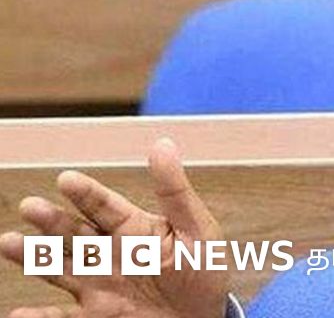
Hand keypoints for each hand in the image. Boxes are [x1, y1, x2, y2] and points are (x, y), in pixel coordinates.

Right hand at [0, 138, 228, 317]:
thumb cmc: (203, 270)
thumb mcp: (198, 230)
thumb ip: (176, 192)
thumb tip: (164, 143)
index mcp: (134, 228)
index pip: (105, 206)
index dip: (87, 192)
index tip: (66, 179)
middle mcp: (110, 253)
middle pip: (74, 233)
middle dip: (52, 220)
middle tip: (30, 206)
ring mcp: (99, 284)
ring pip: (59, 267)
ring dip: (34, 256)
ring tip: (7, 243)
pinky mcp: (96, 315)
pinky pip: (63, 317)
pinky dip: (39, 316)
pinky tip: (18, 313)